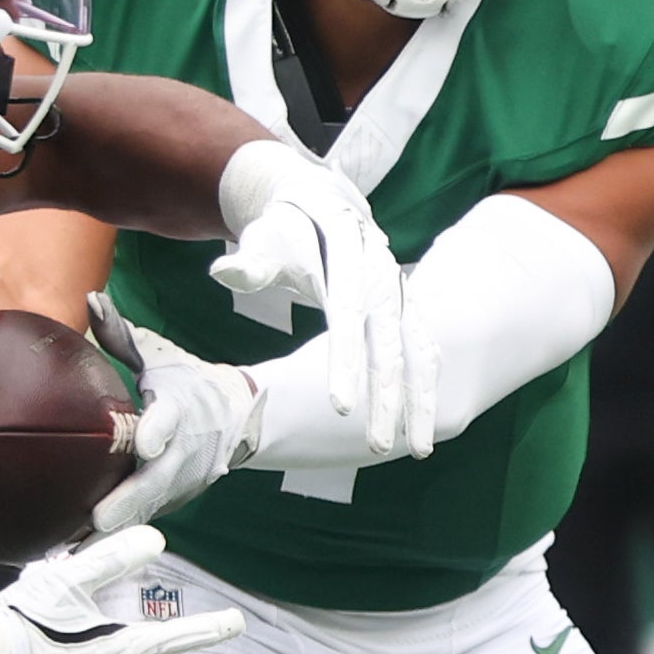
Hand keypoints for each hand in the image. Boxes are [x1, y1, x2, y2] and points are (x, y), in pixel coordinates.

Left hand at [91, 310, 262, 532]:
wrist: (240, 415)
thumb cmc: (188, 382)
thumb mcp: (161, 357)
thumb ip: (122, 335)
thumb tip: (90, 298)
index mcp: (181, 409)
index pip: (171, 420)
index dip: (158, 431)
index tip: (145, 443)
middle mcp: (185, 450)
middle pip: (159, 479)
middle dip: (130, 501)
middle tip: (98, 520)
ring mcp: (183, 481)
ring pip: (149, 509)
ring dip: (117, 530)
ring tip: (76, 549)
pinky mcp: (175, 501)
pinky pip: (142, 519)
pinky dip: (115, 537)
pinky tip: (76, 552)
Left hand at [218, 143, 428, 458]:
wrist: (321, 202)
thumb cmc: (286, 228)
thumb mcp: (265, 236)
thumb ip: (252, 261)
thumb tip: (226, 273)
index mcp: (348, 255)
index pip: (348, 317)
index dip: (346, 363)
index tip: (340, 407)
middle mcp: (383, 275)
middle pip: (389, 343)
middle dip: (387, 397)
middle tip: (379, 446)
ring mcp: (400, 292)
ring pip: (419, 351)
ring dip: (421, 401)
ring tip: (420, 451)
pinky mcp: (406, 306)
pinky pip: (424, 350)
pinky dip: (427, 386)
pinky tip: (425, 426)